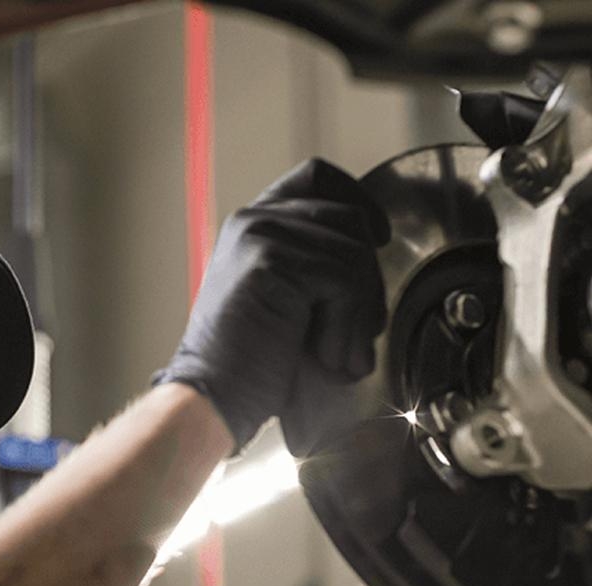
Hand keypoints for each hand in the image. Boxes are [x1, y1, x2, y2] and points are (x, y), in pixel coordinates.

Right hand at [153, 157, 387, 451]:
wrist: (213, 400)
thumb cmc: (250, 367)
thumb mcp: (286, 303)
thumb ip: (314, 265)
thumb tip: (374, 251)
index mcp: (251, 226)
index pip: (315, 178)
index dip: (357, 199)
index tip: (379, 239)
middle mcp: (252, 220)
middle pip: (347, 216)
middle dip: (368, 279)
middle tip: (362, 333)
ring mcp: (259, 235)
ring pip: (353, 252)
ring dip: (359, 315)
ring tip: (340, 359)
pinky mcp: (270, 260)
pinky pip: (343, 280)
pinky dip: (346, 329)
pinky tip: (328, 359)